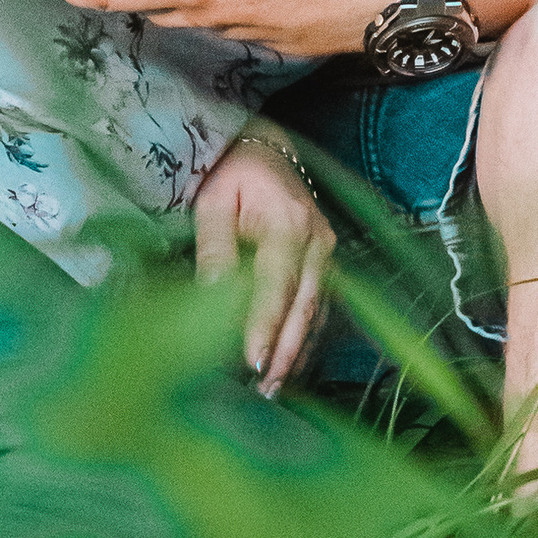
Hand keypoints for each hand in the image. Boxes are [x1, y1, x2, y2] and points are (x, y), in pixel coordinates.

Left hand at [193, 128, 333, 391]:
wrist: (266, 149)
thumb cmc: (232, 175)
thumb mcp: (212, 203)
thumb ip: (215, 249)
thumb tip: (210, 297)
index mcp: (287, 223)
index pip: (276, 284)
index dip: (265, 324)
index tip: (252, 361)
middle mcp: (317, 241)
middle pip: (304, 305)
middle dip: (286, 351)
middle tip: (265, 389)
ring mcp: (327, 252)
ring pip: (316, 311)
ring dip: (297, 350)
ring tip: (274, 386)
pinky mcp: (326, 262)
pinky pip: (319, 306)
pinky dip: (304, 336)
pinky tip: (288, 363)